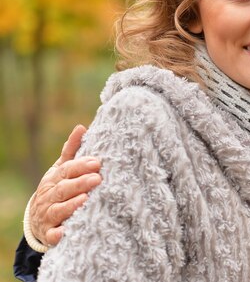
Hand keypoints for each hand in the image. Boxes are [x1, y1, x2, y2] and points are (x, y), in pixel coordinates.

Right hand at [29, 125, 101, 245]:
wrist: (39, 218)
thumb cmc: (58, 188)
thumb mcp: (61, 169)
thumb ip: (72, 151)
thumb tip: (81, 127)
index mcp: (54, 179)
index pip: (66, 171)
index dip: (80, 166)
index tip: (96, 163)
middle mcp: (49, 196)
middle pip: (64, 189)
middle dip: (80, 183)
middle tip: (97, 179)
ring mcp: (48, 215)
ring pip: (58, 210)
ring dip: (71, 205)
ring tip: (86, 199)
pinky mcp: (49, 233)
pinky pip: (53, 235)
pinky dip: (59, 234)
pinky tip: (66, 231)